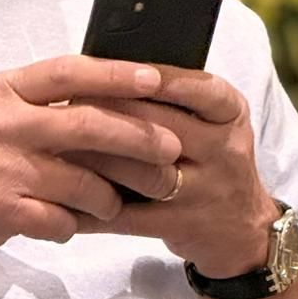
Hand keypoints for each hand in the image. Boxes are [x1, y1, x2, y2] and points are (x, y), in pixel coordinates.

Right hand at [0, 56, 182, 262]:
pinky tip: (72, 224)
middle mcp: (3, 123)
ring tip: (117, 203)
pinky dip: (74, 225)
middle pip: (87, 124)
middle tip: (171, 151)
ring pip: (81, 180)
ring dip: (110, 196)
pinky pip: (59, 220)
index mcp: (6, 91)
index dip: (117, 74)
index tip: (157, 79)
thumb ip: (46, 103)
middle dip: (138, 139)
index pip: (70, 72)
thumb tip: (117, 98)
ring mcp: (0, 167)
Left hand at [68, 66, 279, 275]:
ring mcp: (206, 191)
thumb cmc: (208, 157)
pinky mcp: (182, 226)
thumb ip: (170, 97)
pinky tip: (62, 197)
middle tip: (63, 104)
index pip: (193, 87)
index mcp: (229, 112)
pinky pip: (130, 217)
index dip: (147, 79)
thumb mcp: (209, 120)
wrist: (239, 228)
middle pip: (159, 126)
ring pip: (143, 171)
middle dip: (106, 113)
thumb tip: (104, 69)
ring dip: (96, 159)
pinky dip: (92, 207)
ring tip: (58, 146)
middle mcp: (224, 149)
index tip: (104, 70)